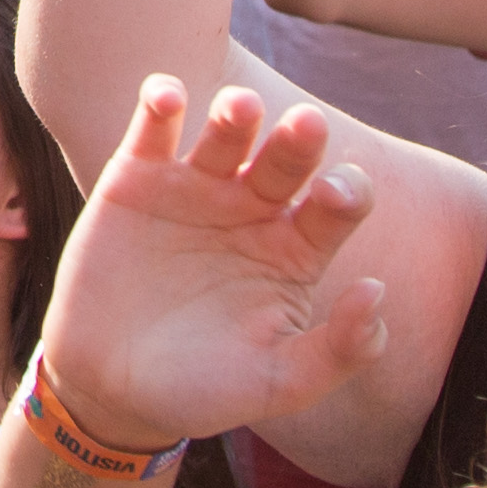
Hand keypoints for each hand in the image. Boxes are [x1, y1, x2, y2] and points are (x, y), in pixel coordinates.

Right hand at [28, 79, 396, 447]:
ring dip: (236, 113)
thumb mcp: (277, 385)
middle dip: (299, 141)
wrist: (109, 389)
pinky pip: (152, 129)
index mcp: (294, 249)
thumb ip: (337, 352)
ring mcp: (194, 188)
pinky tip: (167, 98)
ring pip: (226, 132)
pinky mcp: (136, 179)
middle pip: (287, 159)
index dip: (345, 191)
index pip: (337, 204)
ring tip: (240, 109)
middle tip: (306, 127)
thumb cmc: (202, 389)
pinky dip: (160, 103)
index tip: (333, 196)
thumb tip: (377, 292)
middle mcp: (251, 209)